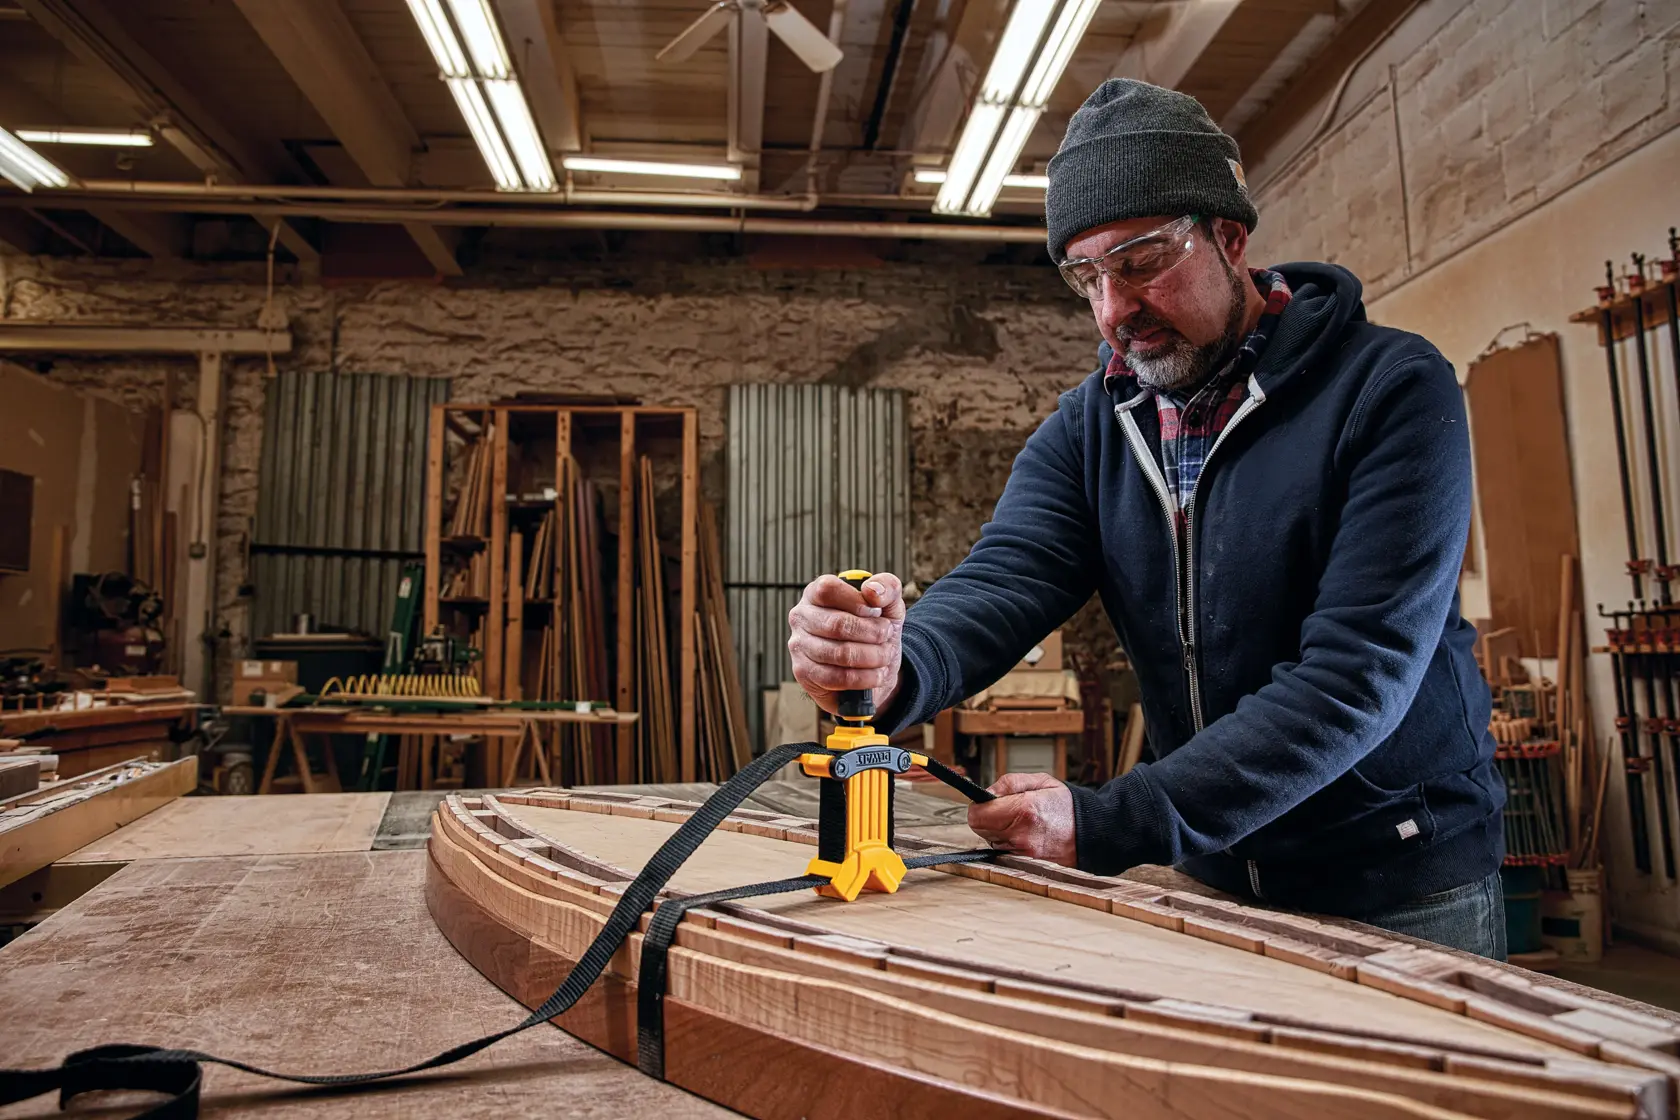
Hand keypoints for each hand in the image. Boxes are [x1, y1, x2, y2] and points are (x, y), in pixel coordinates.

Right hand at [788, 573, 904, 715]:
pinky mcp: (803, 672)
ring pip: (839, 653)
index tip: (876, 612)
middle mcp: (801, 616)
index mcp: (816, 592)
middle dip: (872, 633)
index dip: (856, 601)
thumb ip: (887, 588)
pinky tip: (876, 674)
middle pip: (837, 624)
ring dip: (873, 657)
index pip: (828, 589)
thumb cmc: (876, 630)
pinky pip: (836, 678)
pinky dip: (865, 678)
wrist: (875, 668)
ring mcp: (798, 645)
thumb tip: (872, 591)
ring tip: (885, 655)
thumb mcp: (889, 605)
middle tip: (886, 636)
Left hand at [968, 772, 1076, 866]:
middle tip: (1007, 811)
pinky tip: (1028, 837)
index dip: (979, 806)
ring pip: (992, 842)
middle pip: (980, 830)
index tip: (987, 803)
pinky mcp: (1029, 865)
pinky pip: (1005, 854)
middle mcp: (1022, 835)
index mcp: (1024, 810)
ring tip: (1023, 824)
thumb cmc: (1067, 805)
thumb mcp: (1040, 781)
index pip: (977, 815)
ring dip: (1000, 833)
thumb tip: (987, 793)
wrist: (1094, 833)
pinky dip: (1010, 845)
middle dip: (988, 818)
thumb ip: (1009, 783)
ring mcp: (1025, 854)